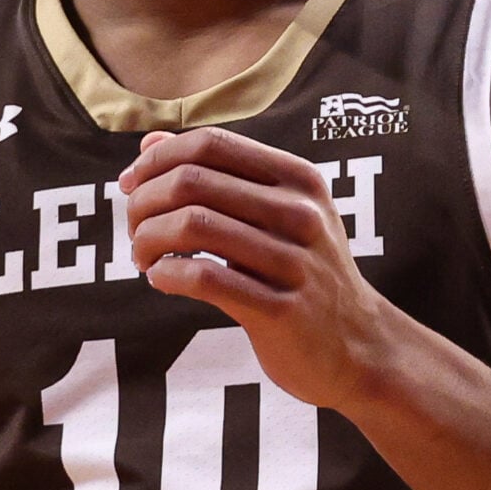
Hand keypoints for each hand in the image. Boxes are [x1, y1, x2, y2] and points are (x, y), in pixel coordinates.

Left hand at [118, 126, 391, 410]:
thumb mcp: (277, 214)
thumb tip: (148, 144)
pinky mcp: (281, 311)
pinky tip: (161, 279)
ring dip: (149, 238)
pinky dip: (167, 274)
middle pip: (193, 181)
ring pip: (193, 225)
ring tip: (143, 256)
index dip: (158, 160)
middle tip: (134, 228)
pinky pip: (204, 279)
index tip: (131, 185)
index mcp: (298, 179)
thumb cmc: (303, 273)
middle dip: (144, 201)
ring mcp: (294, 262)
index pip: (211, 143)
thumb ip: (216, 176)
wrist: (359, 346)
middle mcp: (300, 213)